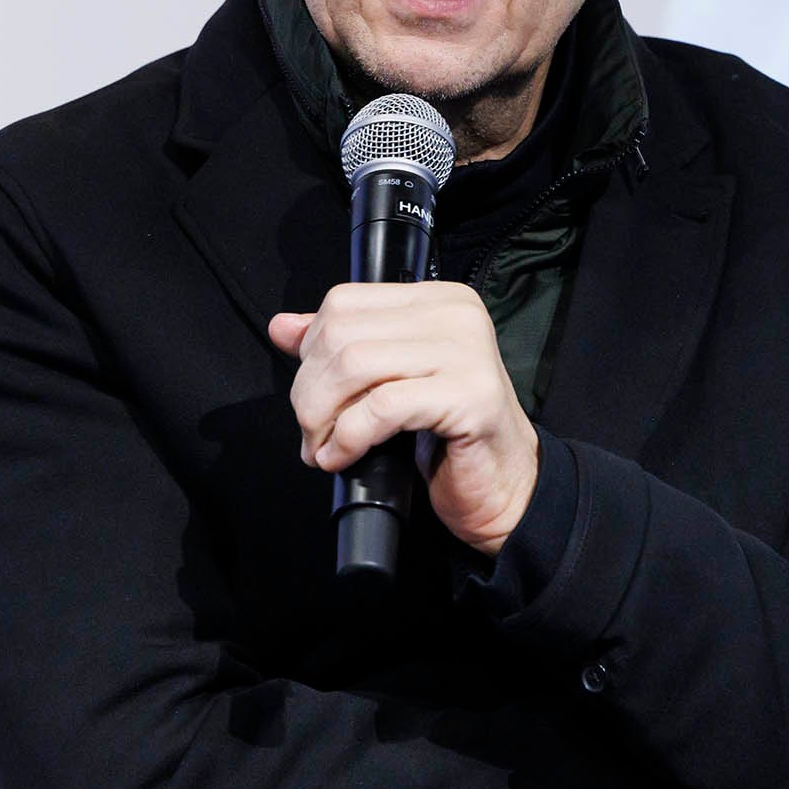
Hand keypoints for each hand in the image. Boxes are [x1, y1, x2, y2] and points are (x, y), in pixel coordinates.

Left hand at [268, 281, 538, 555]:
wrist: (507, 487)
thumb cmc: (448, 434)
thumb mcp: (389, 380)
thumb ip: (341, 348)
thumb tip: (282, 327)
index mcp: (438, 300)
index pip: (345, 302)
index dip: (312, 350)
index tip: (313, 392)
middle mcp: (456, 314)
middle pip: (342, 334)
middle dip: (310, 390)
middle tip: (311, 431)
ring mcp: (467, 352)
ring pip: (355, 366)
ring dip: (323, 416)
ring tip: (322, 447)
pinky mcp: (469, 396)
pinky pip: (382, 407)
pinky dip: (347, 437)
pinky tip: (341, 457)